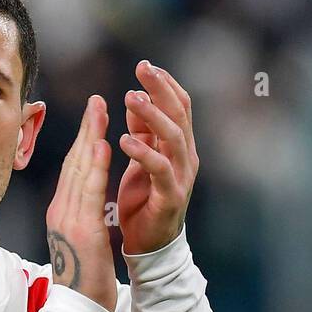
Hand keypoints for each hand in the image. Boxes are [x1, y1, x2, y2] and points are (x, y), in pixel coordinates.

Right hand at [45, 94, 117, 311]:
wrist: (76, 310)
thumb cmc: (82, 281)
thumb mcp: (79, 242)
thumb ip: (80, 218)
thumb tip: (85, 203)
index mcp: (62, 214)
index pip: (73, 170)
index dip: (83, 140)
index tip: (94, 117)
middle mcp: (60, 212)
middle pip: (73, 163)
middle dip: (85, 129)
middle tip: (96, 100)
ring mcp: (67, 220)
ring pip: (79, 170)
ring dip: (90, 137)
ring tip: (100, 110)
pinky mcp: (80, 230)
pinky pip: (88, 192)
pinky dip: (93, 166)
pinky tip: (101, 145)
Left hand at [117, 60, 198, 254]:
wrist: (149, 245)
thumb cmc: (143, 201)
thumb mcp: (140, 159)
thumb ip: (142, 131)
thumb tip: (136, 98)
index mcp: (179, 147)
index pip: (179, 106)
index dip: (165, 85)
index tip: (145, 66)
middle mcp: (186, 158)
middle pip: (180, 115)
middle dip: (162, 89)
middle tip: (143, 69)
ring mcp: (181, 177)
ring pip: (174, 137)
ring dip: (152, 115)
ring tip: (132, 98)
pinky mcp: (170, 197)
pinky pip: (160, 169)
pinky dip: (144, 152)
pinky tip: (126, 140)